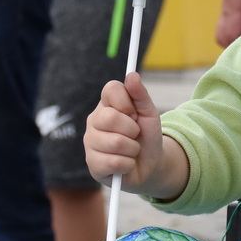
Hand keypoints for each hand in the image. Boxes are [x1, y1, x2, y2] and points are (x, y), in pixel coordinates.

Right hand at [84, 73, 169, 192]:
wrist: (150, 164)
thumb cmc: (147, 136)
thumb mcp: (149, 113)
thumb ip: (140, 95)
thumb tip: (132, 75)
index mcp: (106, 105)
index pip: (111, 89)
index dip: (127, 102)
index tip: (135, 114)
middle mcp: (94, 122)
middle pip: (111, 118)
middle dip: (132, 129)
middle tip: (134, 135)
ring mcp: (90, 143)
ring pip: (115, 142)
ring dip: (133, 149)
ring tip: (131, 150)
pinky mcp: (93, 165)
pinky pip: (114, 162)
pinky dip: (128, 164)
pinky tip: (125, 164)